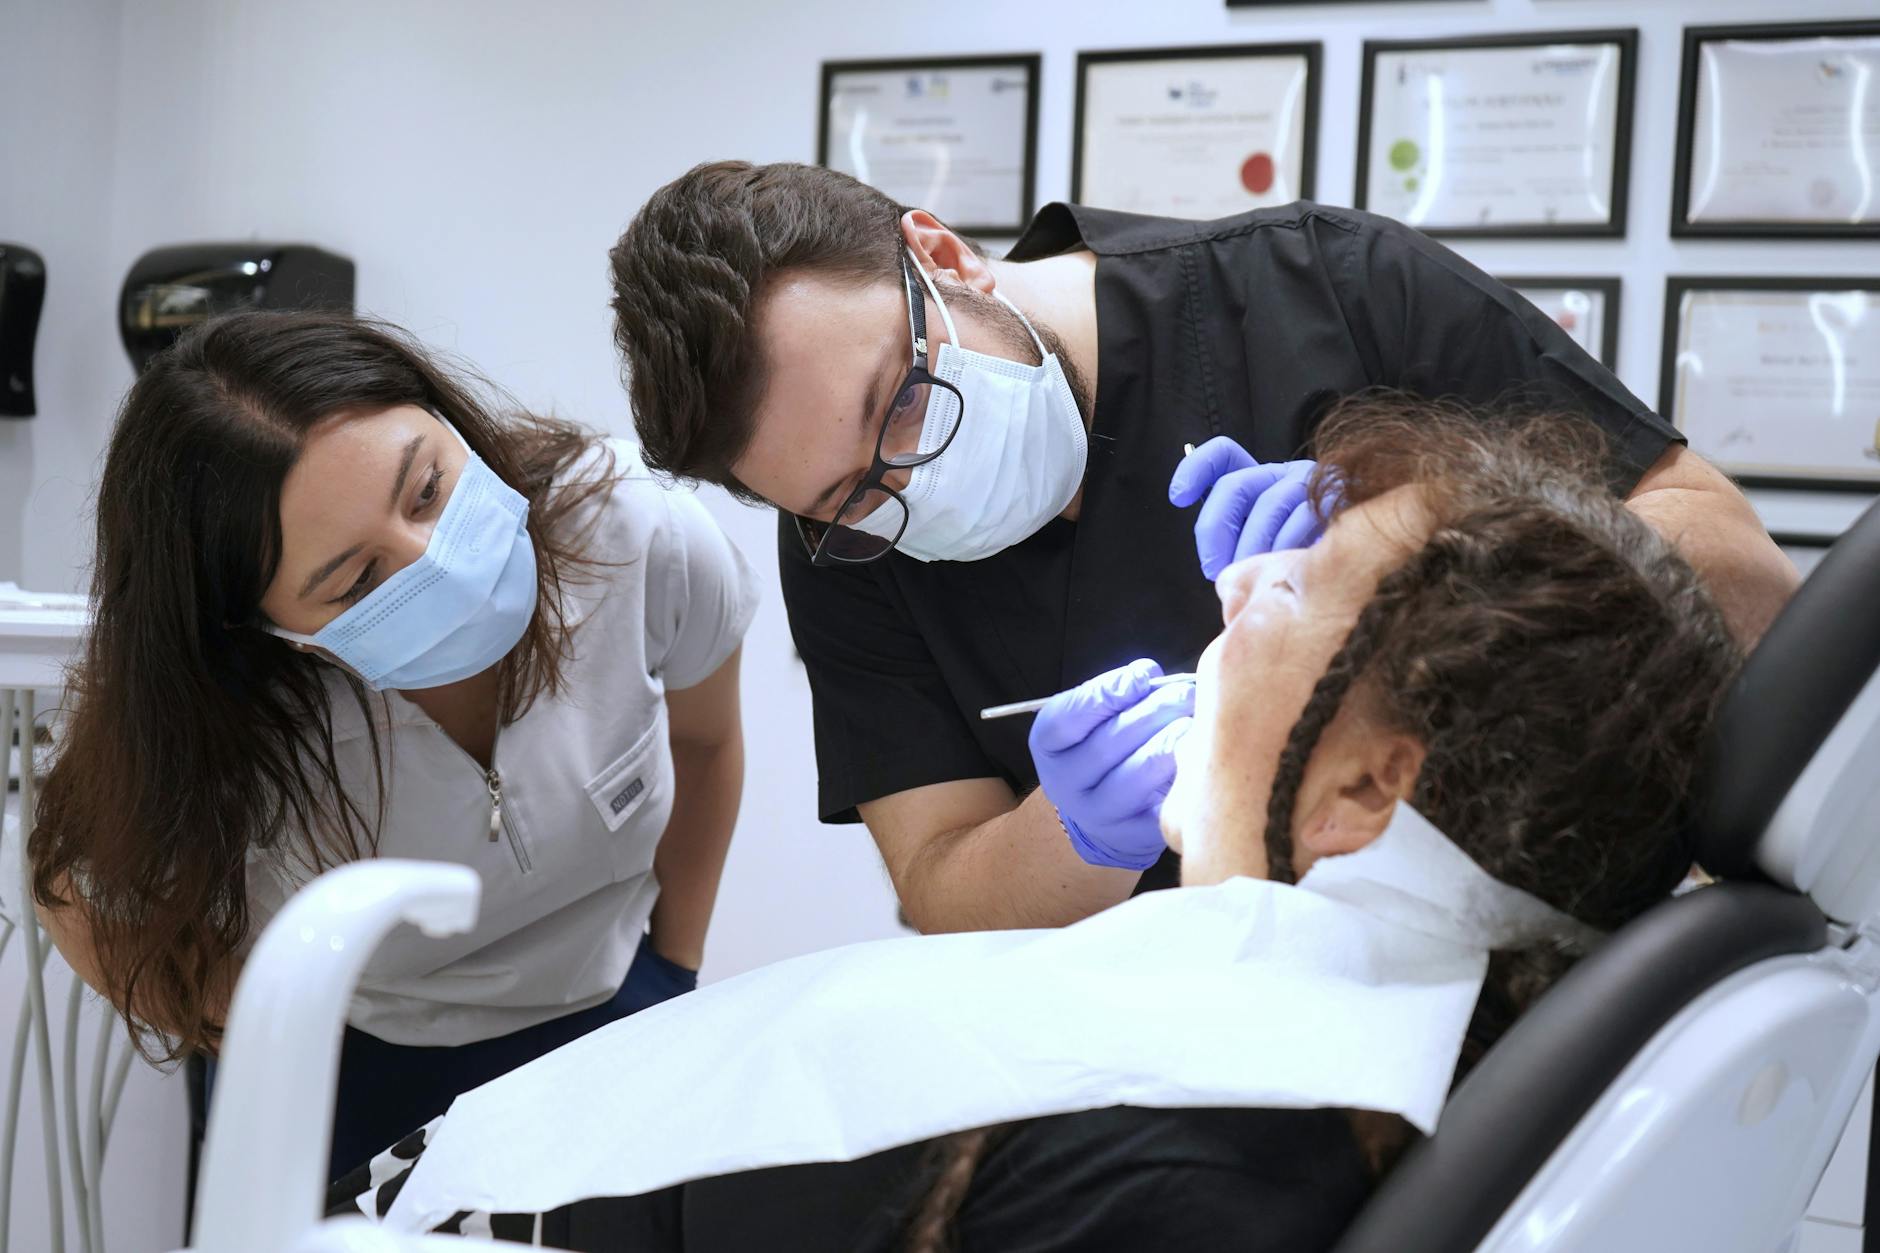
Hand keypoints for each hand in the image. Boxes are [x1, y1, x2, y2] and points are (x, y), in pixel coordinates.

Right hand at [1029, 659, 1193, 870]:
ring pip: (1139, 773)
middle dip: (1154, 711)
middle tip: (1186, 693)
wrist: (1102, 814)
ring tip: (1195, 722)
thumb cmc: (1104, 748)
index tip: (1144, 676)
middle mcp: (1064, 783)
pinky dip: (1186, 776)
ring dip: (1173, 741)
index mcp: (1048, 745)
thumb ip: (1116, 693)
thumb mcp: (1094, 718)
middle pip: (1109, 743)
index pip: (1068, 718)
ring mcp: (1096, 814)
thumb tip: (1150, 675)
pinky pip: (1164, 804)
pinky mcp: (1133, 836)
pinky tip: (1200, 758)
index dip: (1108, 692)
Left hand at [1169, 438, 1326, 580]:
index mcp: (1261, 479)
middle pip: (1235, 485)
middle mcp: (1285, 474)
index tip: (1178, 497)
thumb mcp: (1266, 548)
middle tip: (1215, 568)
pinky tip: (1283, 570)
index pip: (1224, 455)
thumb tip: (1216, 567)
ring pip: (1269, 504)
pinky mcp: (1338, 498)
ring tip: (1249, 578)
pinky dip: (1286, 548)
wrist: (1364, 555)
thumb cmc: (1305, 558)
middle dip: (1216, 529)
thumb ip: (1239, 543)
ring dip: (1252, 546)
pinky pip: (1304, 519)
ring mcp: (1312, 484)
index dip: (1196, 468)